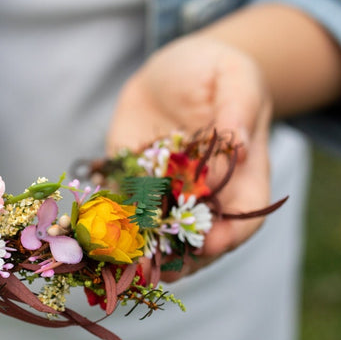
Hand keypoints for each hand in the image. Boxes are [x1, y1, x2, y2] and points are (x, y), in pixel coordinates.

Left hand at [108, 34, 271, 280]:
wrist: (173, 70)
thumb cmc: (215, 71)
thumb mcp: (234, 78)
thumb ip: (238, 109)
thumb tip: (237, 144)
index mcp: (243, 176)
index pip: (246, 217)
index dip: (231, 235)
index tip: (211, 244)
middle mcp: (207, 197)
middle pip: (202, 241)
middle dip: (182, 258)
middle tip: (160, 269)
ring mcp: (169, 198)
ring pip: (162, 239)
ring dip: (144, 256)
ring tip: (125, 265)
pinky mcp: (133, 190)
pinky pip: (124, 218)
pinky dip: (110, 233)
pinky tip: (94, 242)